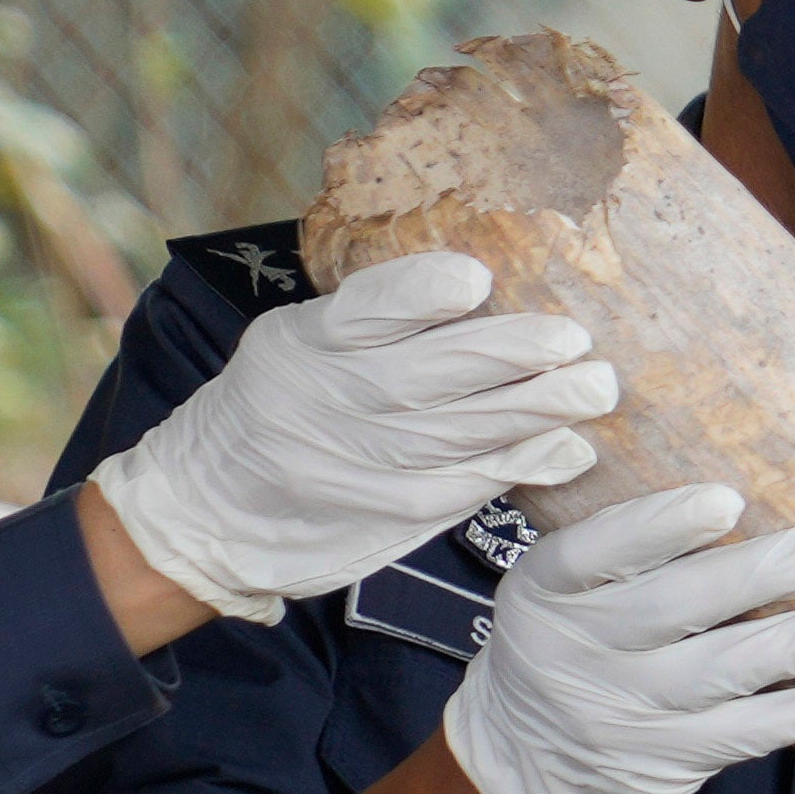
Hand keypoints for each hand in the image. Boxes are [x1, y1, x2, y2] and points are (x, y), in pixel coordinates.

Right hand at [77, 248, 621, 620]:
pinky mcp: (378, 514)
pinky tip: (565, 451)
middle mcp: (323, 401)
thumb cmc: (267, 410)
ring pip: (452, 435)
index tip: (476, 278)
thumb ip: (367, 326)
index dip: (419, 295)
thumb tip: (476, 288)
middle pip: (424, 376)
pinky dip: (514, 468)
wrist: (200, 512)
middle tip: (574, 339)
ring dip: (531, 413)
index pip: (362, 312)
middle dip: (507, 356)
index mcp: (300, 343)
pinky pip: (456, 489)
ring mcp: (350, 463)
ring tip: (594, 389)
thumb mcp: (291, 348)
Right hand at [438, 482, 794, 793]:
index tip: (726, 498)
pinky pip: (758, 732)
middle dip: (760, 576)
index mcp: (548, 590)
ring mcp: (633, 710)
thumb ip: (614, 538)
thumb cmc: (566, 646)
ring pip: (729, 670)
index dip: (660, 526)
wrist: (528, 768)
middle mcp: (585, 651)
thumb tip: (718, 443)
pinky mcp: (678, 757)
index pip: (596, 552)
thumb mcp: (556, 589)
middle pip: (675, 609)